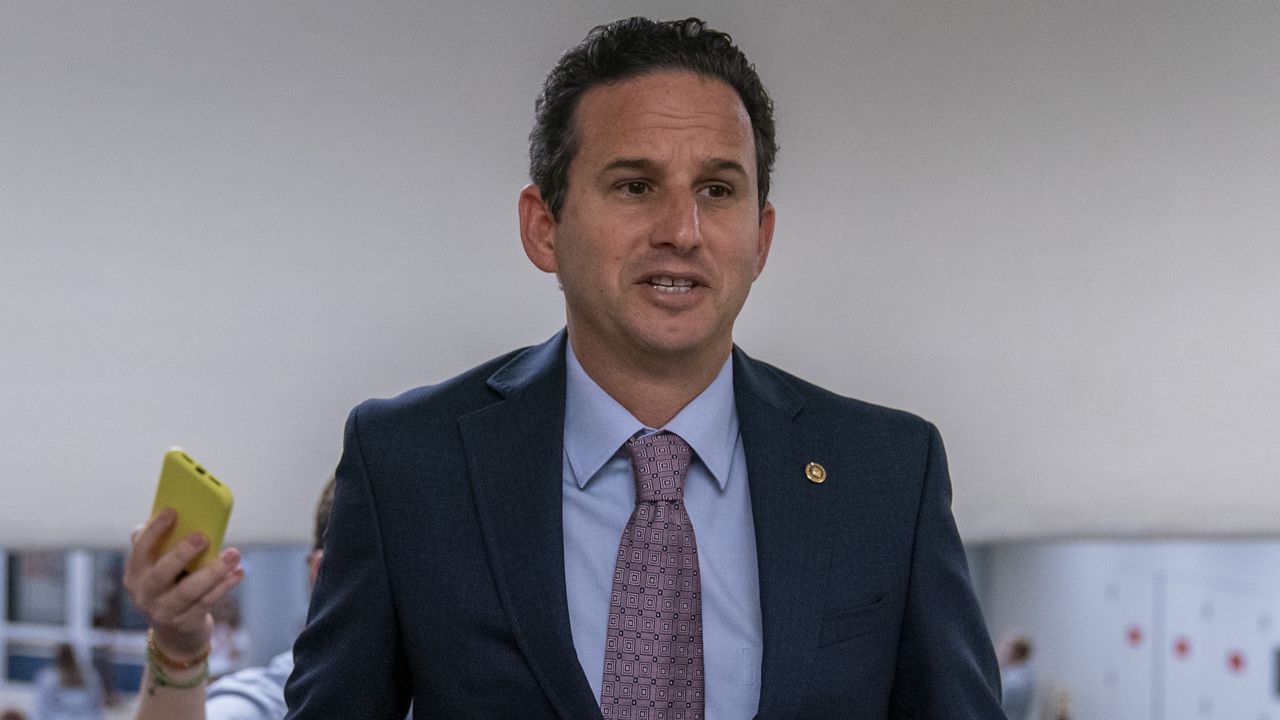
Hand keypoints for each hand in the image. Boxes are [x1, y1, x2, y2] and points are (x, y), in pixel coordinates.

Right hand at [124, 508, 243, 659]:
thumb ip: (165, 544)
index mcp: (135, 572)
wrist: (175, 631)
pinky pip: (207, 601)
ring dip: (213, 571)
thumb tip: (183, 514)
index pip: (141, 548)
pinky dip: (224, 585)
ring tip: (233, 554)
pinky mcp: (185, 622)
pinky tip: (238, 572)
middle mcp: (144, 593)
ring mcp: (163, 611)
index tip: (172, 511)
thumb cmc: (171, 585)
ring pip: (188, 590)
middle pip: (162, 572)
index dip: (155, 529)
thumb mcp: (160, 567)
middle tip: (203, 537)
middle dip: (182, 553)